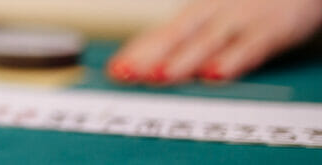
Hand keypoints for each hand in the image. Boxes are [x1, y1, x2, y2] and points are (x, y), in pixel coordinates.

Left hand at [107, 0, 321, 85]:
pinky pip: (250, 46)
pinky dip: (233, 60)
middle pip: (176, 35)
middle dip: (148, 55)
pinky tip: (215, 74)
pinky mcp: (272, 28)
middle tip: (125, 73)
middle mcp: (215, 13)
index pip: (161, 33)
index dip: (137, 51)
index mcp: (199, 13)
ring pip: (208, 41)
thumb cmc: (253, 6)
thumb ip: (187, 42)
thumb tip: (151, 66)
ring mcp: (242, 19)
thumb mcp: (216, 18)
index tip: (115, 70)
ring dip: (182, 59)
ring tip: (159, 75)